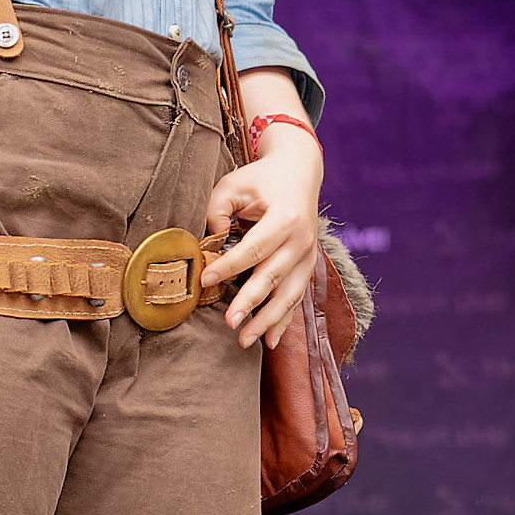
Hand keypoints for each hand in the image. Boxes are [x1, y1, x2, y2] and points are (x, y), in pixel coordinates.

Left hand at [201, 128, 322, 349]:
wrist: (300, 174)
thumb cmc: (261, 180)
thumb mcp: (234, 184)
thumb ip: (218, 210)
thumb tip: (210, 242)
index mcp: (286, 217)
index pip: (255, 247)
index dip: (230, 265)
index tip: (206, 279)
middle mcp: (302, 240)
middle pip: (273, 276)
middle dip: (250, 302)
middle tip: (229, 322)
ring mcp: (308, 256)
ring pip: (288, 294)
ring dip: (267, 320)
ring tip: (244, 339)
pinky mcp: (306, 267)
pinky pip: (295, 298)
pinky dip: (283, 321)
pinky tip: (268, 341)